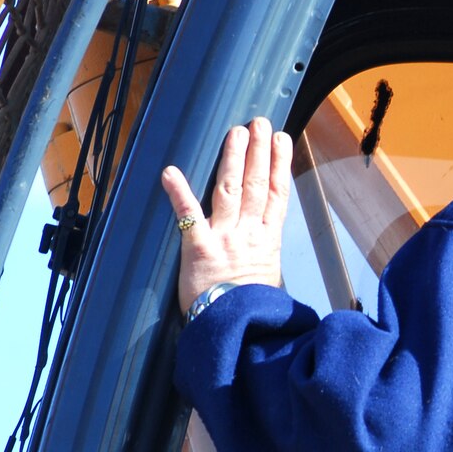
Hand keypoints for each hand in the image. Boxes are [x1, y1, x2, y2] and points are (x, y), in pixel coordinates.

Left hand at [164, 117, 291, 315]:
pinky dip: (178, 193)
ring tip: (236, 132)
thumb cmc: (253, 309)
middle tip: (259, 122)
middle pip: (257, 184)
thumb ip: (264, 258)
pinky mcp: (198, 248)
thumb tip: (264, 251)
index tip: (281, 140)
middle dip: (258, 151)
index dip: (279, 164)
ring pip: (231, 190)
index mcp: (267, 241)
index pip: (276, 195)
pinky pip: (188, 216)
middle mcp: (248, 233)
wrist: (238, 329)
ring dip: (233, 159)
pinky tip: (170, 171)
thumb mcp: (268, 281)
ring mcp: (224, 238)